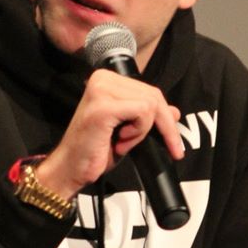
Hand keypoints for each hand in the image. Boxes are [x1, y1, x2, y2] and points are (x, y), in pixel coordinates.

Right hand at [36, 69, 183, 198]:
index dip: (165, 117)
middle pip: (153, 95)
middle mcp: (102, 79)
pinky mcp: (103, 107)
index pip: (149, 90)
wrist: (72, 168)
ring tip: (124, 142)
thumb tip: (174, 112)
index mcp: (107, 80)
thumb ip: (148, 118)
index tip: (174, 142)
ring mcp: (101, 91)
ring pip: (150, 103)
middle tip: (162, 148)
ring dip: (143, 130)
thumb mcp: (129, 132)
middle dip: (162, 126)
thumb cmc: (95, 150)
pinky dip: (138, 132)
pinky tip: (121, 141)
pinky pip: (142, 112)